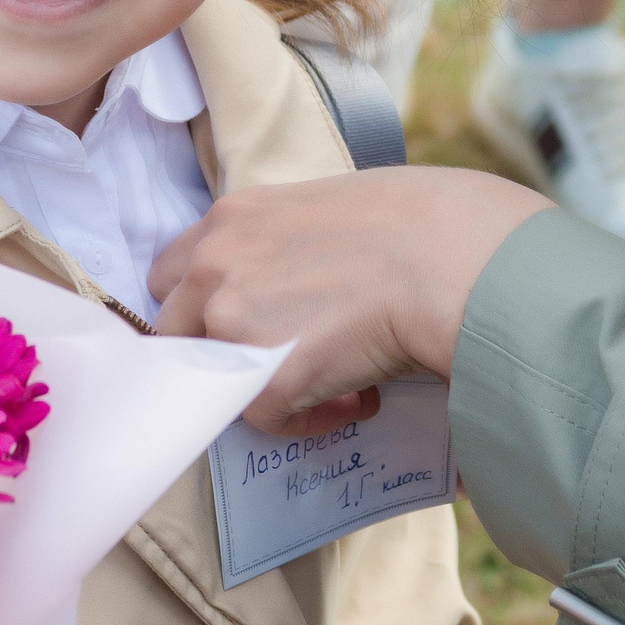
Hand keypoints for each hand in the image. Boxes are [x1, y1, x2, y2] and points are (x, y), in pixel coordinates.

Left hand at [149, 167, 550, 434]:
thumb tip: (293, 282)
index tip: (241, 320)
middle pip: (175, 330)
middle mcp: (214, 264)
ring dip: (266, 384)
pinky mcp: (262, 378)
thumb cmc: (418, 222)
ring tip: (333, 376)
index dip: (204, 303)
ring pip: (218, 379)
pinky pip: (268, 418)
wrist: (451, 259)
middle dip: (220, 348)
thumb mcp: (326, 206)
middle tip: (277, 357)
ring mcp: (231, 322)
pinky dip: (309, 417)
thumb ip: (284, 242)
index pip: (173, 272)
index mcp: (231, 217)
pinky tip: (357, 396)